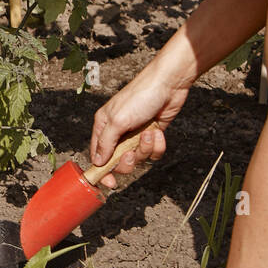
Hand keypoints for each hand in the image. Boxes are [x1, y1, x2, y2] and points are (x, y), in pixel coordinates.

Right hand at [90, 62, 189, 188]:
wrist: (169, 84)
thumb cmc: (140, 97)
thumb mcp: (118, 120)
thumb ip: (106, 143)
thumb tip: (97, 162)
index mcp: (103, 127)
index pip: (97, 156)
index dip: (103, 171)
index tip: (110, 183)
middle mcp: (118, 133)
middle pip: (119, 162)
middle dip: (128, 160)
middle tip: (132, 151)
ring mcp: (136, 135)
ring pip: (138, 158)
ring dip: (145, 148)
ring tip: (149, 133)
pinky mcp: (152, 135)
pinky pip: (153, 152)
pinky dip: (158, 145)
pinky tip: (158, 131)